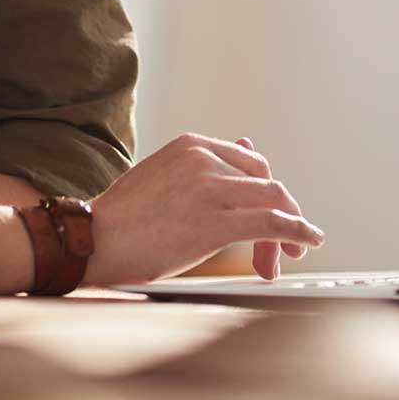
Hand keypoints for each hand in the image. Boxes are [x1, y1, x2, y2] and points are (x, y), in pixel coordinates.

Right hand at [81, 133, 323, 285]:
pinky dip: (297, 232)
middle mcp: (204, 159)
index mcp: (192, 144)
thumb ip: (205, 168)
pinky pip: (271, 223)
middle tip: (283, 246)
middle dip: (282, 213)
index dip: (267, 193)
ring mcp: (210, 188)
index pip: (250, 164)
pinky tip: (305, 243)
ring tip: (289, 255)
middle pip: (266, 181)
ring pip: (274, 201)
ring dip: (288, 230)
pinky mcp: (214, 222)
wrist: (92, 241)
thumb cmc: (125, 218)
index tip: (272, 218)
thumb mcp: (167, 177)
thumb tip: (248, 147)